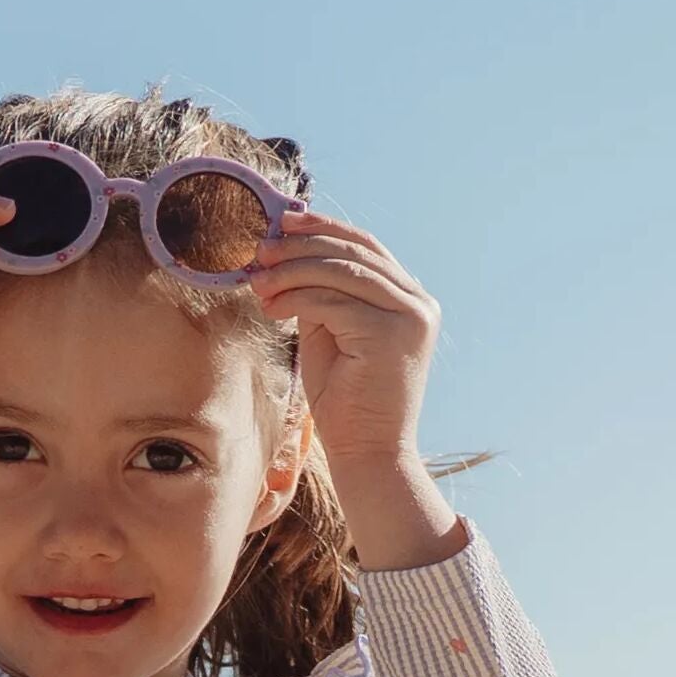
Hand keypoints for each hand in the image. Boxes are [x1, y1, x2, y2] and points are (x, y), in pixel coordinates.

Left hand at [248, 209, 439, 464]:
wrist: (368, 454)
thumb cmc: (347, 402)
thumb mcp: (332, 335)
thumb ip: (322, 296)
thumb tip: (285, 257)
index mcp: (410, 299)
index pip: (366, 248)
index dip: (323, 228)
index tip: (283, 223)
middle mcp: (418, 303)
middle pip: (354, 252)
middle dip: (302, 245)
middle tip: (261, 249)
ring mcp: (410, 317)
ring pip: (342, 272)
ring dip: (292, 271)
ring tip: (257, 281)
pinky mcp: (389, 335)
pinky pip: (333, 302)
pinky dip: (297, 299)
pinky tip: (272, 308)